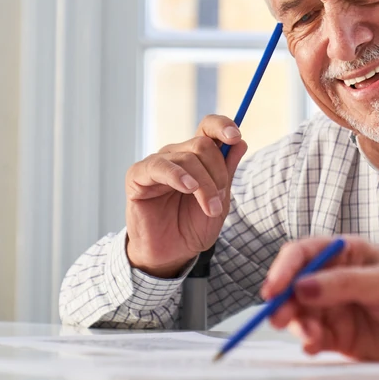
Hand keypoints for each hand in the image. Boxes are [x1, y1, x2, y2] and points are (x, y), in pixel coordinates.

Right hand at [124, 115, 247, 276]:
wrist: (171, 253)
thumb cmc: (193, 226)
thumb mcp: (219, 200)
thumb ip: (227, 171)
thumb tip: (240, 142)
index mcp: (197, 156)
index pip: (208, 127)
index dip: (223, 125)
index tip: (236, 137)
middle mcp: (176, 154)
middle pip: (202, 145)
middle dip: (218, 172)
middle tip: (219, 201)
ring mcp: (157, 164)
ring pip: (186, 158)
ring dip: (204, 184)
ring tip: (210, 208)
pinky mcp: (138, 176)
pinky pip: (159, 167)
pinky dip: (178, 175)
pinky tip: (188, 188)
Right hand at [262, 236, 378, 360]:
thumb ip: (345, 283)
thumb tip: (304, 285)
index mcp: (345, 254)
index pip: (304, 254)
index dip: (284, 269)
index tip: (273, 289)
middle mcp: (333, 279)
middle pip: (294, 287)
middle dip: (284, 302)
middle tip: (280, 318)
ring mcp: (334, 308)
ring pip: (300, 314)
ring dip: (298, 324)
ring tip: (312, 336)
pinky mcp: (339, 336)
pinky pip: (314, 337)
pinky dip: (310, 342)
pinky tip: (316, 345)